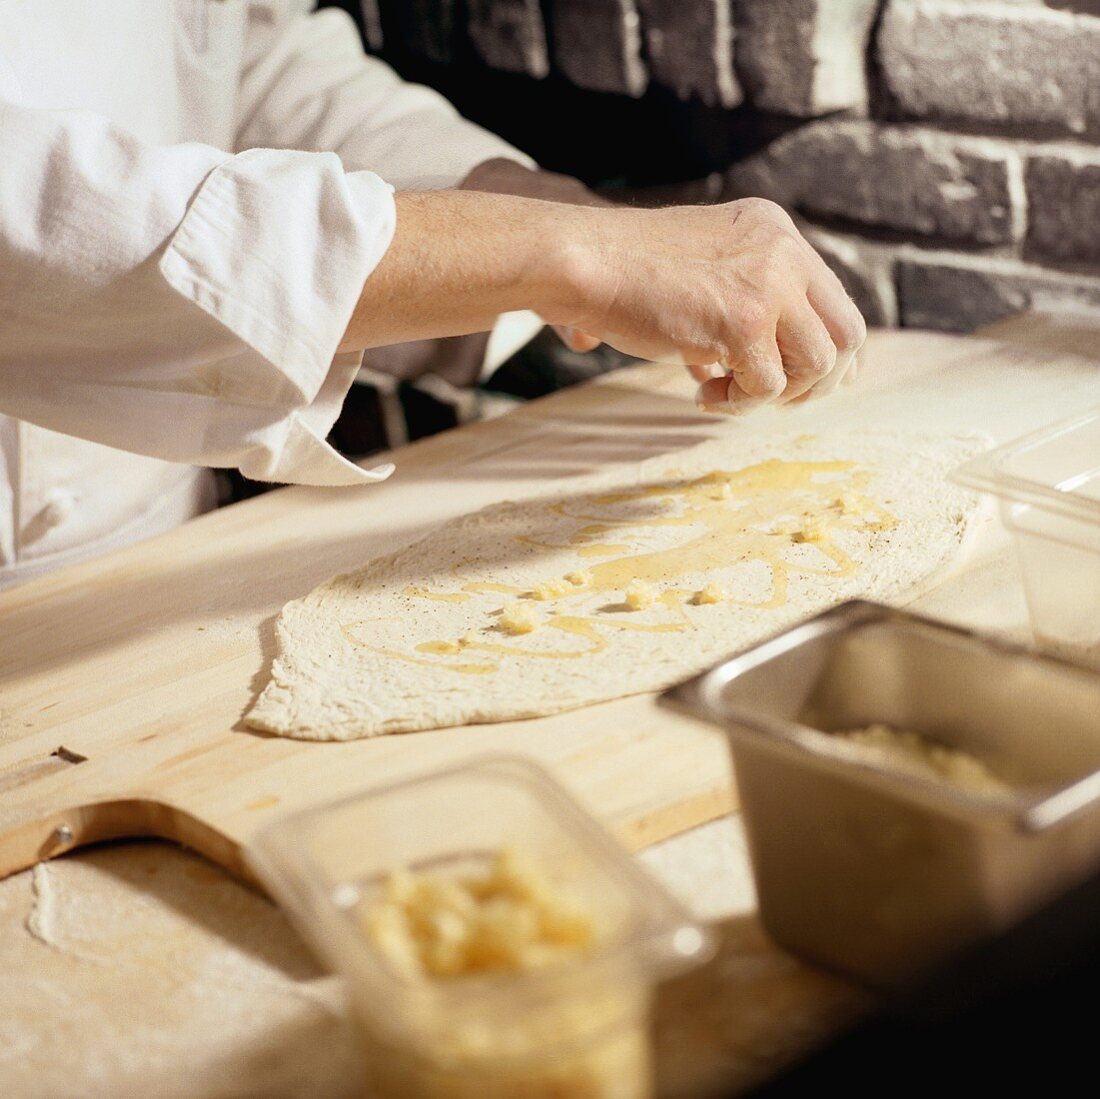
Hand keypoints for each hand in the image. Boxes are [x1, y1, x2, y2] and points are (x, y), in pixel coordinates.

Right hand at [342, 191, 863, 417]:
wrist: (581, 261)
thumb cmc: (623, 274)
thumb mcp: (696, 275)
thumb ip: (734, 307)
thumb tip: (750, 371)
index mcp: (774, 231)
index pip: (833, 301)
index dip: (821, 351)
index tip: (791, 379)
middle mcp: (784, 252)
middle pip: (847, 334)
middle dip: (819, 381)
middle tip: (776, 399)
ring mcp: (768, 285)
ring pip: (818, 365)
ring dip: (776, 395)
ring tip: (724, 394)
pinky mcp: (744, 322)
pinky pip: (768, 387)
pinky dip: (737, 403)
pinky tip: (700, 393)